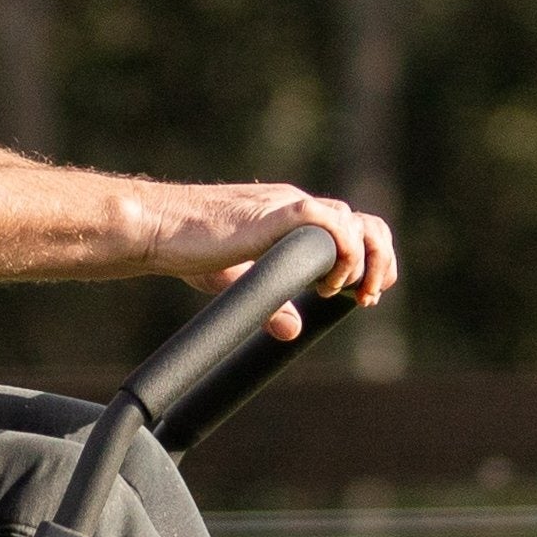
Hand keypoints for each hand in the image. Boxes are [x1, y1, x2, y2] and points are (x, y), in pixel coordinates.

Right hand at [142, 185, 399, 332]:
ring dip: (365, 261)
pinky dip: (341, 252)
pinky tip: (328, 283)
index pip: (352, 229)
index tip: (363, 295)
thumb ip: (268, 302)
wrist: (158, 228)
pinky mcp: (276, 213)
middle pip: (364, 223)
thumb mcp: (236, 283)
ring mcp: (289, 207)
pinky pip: (329, 223)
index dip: (369, 261)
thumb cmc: (187, 249)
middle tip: (367, 298)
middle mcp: (297, 207)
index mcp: (292, 220)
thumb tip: (292, 328)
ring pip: (354, 222)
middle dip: (378, 262)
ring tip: (345, 293)